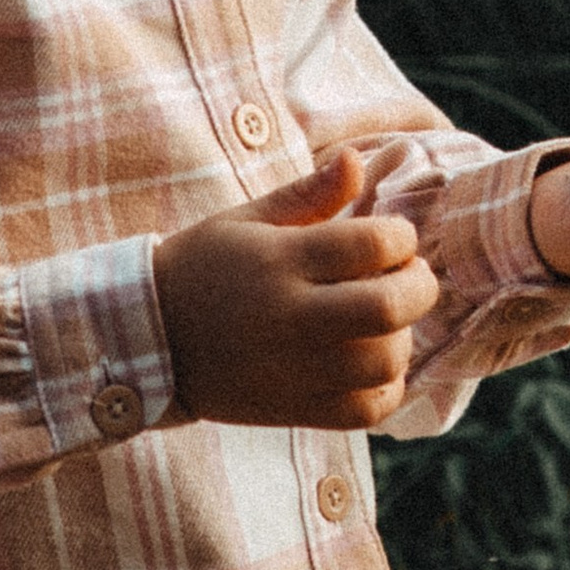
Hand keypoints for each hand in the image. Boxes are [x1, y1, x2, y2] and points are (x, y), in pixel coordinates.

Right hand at [155, 147, 437, 429]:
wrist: (151, 337)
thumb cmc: (204, 266)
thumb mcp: (247, 219)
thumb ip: (308, 193)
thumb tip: (356, 159)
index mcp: (279, 260)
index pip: (371, 244)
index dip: (401, 235)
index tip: (393, 236)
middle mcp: (290, 317)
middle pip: (387, 308)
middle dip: (418, 285)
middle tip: (409, 275)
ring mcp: (294, 369)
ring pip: (384, 362)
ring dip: (402, 336)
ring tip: (386, 320)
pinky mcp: (294, 410)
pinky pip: (367, 409)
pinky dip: (387, 387)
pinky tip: (373, 363)